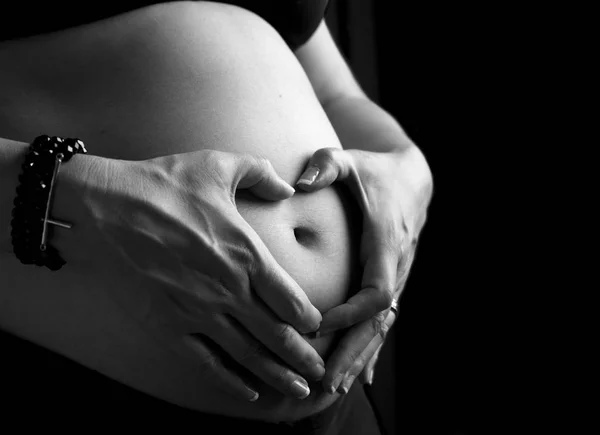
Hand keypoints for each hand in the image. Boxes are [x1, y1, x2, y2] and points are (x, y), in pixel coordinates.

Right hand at [56, 150, 323, 400]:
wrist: (103, 208)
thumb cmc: (162, 185)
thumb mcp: (218, 166)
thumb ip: (260, 174)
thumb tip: (287, 187)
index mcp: (246, 254)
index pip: (290, 299)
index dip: (309, 318)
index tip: (319, 328)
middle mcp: (228, 290)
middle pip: (276, 334)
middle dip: (302, 357)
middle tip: (320, 374)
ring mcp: (198, 312)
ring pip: (248, 355)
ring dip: (276, 376)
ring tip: (297, 392)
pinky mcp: (168, 326)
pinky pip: (205, 363)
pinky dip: (230, 381)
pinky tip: (247, 393)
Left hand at [295, 146, 431, 392]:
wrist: (412, 179)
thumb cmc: (375, 171)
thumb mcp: (350, 161)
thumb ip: (326, 165)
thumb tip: (298, 181)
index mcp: (386, 243)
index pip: (375, 290)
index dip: (350, 312)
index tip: (317, 324)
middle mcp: (396, 267)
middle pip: (378, 322)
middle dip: (353, 352)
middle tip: (328, 382)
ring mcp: (397, 278)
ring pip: (381, 327)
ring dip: (359, 357)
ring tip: (335, 388)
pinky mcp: (392, 282)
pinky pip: (382, 321)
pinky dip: (370, 348)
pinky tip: (359, 376)